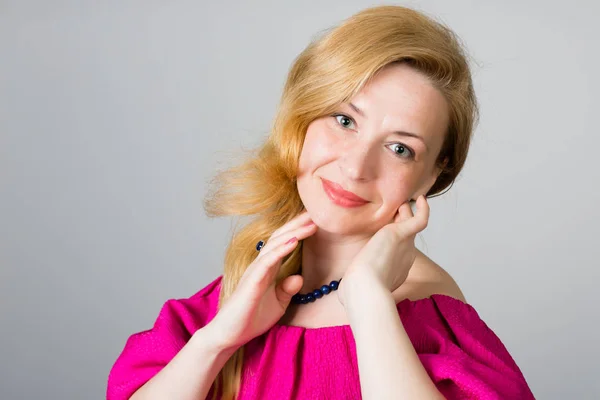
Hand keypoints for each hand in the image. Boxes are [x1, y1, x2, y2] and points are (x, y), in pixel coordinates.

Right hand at [207, 211, 316, 350]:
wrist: (229, 335)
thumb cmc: (251, 318)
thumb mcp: (277, 304)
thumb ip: (287, 289)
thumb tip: (299, 277)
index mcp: (267, 268)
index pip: (284, 242)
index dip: (299, 229)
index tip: (316, 219)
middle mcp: (260, 265)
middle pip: (281, 237)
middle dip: (298, 223)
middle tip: (317, 211)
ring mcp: (255, 271)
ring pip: (275, 244)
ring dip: (294, 232)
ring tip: (311, 223)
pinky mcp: (251, 281)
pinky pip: (268, 261)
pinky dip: (281, 249)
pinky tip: (294, 241)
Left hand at [338, 195, 429, 305]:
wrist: (365, 288)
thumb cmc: (356, 293)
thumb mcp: (355, 289)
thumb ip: (352, 287)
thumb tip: (344, 294)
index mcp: (396, 270)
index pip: (398, 253)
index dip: (394, 242)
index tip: (388, 231)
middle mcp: (405, 257)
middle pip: (407, 236)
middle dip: (402, 223)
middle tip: (399, 209)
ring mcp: (406, 246)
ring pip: (411, 225)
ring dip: (408, 213)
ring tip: (404, 201)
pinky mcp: (402, 235)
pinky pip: (420, 220)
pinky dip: (423, 210)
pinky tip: (421, 199)